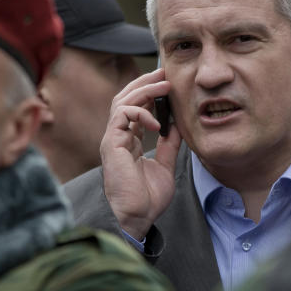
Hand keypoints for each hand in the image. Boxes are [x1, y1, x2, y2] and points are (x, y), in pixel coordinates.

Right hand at [100, 68, 181, 240]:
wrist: (137, 217)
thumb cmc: (148, 198)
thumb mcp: (165, 165)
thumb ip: (170, 145)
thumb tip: (179, 126)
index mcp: (128, 141)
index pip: (134, 107)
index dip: (149, 92)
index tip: (167, 83)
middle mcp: (118, 137)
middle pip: (125, 98)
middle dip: (144, 82)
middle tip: (164, 73)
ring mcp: (112, 139)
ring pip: (121, 102)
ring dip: (144, 90)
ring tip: (164, 85)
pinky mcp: (111, 144)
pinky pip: (122, 115)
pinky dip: (140, 113)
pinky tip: (157, 123)